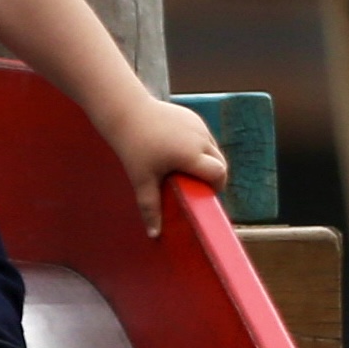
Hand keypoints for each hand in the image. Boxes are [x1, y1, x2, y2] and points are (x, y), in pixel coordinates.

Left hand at [102, 93, 228, 233]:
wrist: (127, 112)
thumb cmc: (134, 147)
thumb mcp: (142, 179)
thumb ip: (150, 207)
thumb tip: (153, 234)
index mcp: (191, 155)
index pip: (219, 173)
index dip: (217, 186)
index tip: (206, 193)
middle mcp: (199, 139)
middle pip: (221, 162)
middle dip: (215, 176)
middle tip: (198, 185)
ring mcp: (198, 126)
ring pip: (214, 149)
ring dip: (208, 161)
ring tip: (188, 169)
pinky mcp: (193, 117)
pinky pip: (204, 137)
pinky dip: (200, 147)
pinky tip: (181, 152)